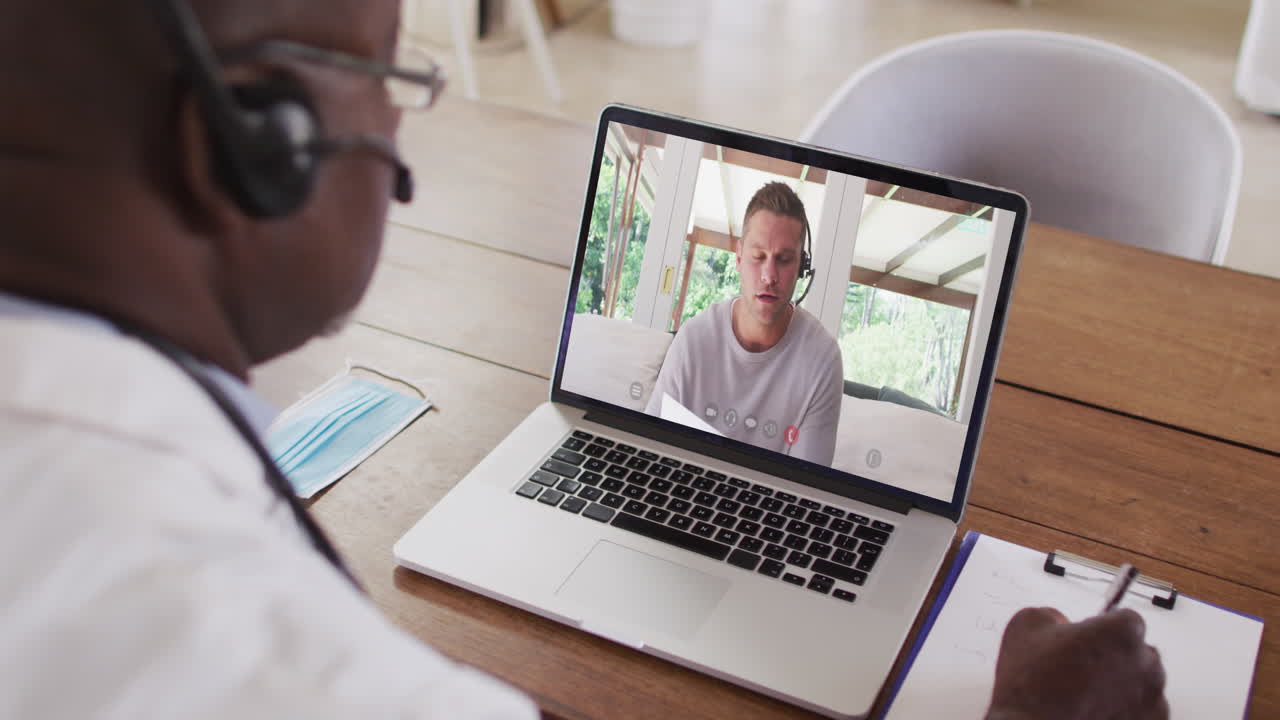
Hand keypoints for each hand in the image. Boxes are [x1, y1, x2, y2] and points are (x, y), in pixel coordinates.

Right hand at [984, 606, 1167, 719]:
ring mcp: (1152, 697)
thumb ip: (1054, 615)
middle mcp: (1145, 662)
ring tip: (1087, 695)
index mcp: (1120, 632)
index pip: (1127, 618)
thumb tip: (1060, 623)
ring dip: (1122, 685)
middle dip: (1116, 657)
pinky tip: (1096, 711)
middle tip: (1084, 668)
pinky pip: (1143, 712)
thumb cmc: (1031, 686)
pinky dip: (1126, 711)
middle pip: (1139, 651)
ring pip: (1142, 683)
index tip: (1093, 636)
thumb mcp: (1027, 625)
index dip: (1106, 627)